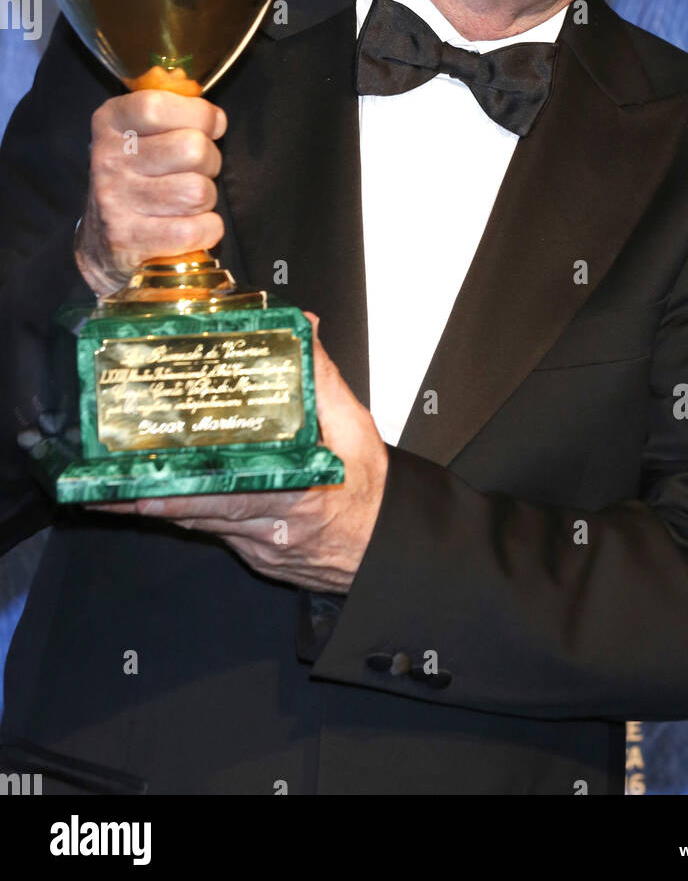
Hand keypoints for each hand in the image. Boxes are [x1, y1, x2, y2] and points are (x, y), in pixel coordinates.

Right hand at [74, 90, 226, 294]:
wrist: (101, 243)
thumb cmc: (138, 179)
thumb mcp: (141, 134)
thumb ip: (176, 114)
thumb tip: (215, 118)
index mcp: (110, 122)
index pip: (158, 107)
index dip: (199, 116)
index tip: (208, 129)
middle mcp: (107, 159)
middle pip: (192, 148)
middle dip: (210, 162)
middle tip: (196, 172)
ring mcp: (114, 200)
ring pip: (197, 191)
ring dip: (206, 199)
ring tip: (188, 201)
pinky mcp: (127, 240)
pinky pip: (194, 230)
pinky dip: (208, 230)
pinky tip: (193, 227)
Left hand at [87, 313, 389, 593]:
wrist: (386, 545)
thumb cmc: (371, 490)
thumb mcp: (356, 429)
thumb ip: (323, 379)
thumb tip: (302, 327)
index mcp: (298, 494)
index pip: (234, 497)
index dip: (186, 496)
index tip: (147, 490)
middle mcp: (272, 526)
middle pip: (203, 513)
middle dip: (152, 499)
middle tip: (107, 487)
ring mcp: (259, 545)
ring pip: (201, 525)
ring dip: (159, 508)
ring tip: (112, 492)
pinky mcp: (254, 552)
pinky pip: (213, 532)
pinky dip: (186, 514)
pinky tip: (155, 500)